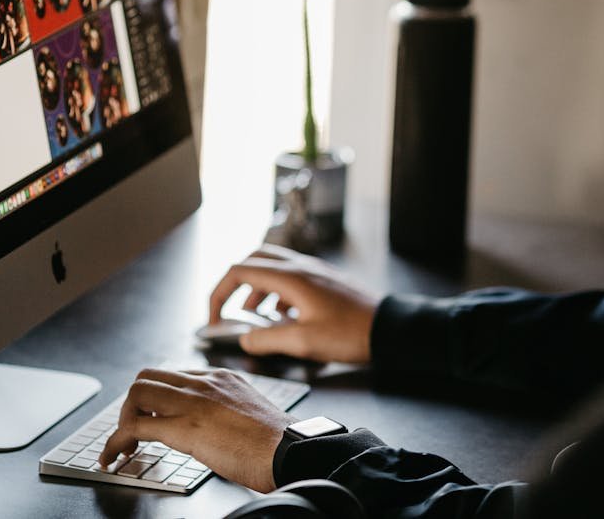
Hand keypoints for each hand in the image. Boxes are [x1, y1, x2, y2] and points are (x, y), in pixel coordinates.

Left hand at [99, 367, 294, 491]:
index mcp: (222, 378)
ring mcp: (193, 401)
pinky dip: (116, 442)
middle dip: (134, 404)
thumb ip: (227, 412)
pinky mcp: (184, 427)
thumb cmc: (278, 442)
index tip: (152, 418)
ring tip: (124, 445)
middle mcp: (205, 382)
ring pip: (136, 393)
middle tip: (135, 430)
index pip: (174, 375)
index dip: (156, 398)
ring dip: (122, 420)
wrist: (290, 450)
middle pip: (148, 376)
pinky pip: (135, 426)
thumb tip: (212, 430)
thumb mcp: (250, 412)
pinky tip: (114, 457)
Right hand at [209, 244, 380, 363]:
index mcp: (291, 277)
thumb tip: (244, 340)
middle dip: (235, 284)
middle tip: (227, 309)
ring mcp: (315, 272)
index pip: (239, 271)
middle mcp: (300, 267)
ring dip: (256, 289)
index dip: (219, 294)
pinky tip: (282, 319)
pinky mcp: (325, 282)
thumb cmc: (350, 334)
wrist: (390, 328)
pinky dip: (277, 294)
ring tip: (253, 317)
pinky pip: (291, 278)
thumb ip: (267, 340)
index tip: (213, 318)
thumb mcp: (303, 342)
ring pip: (273, 268)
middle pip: (254, 260)